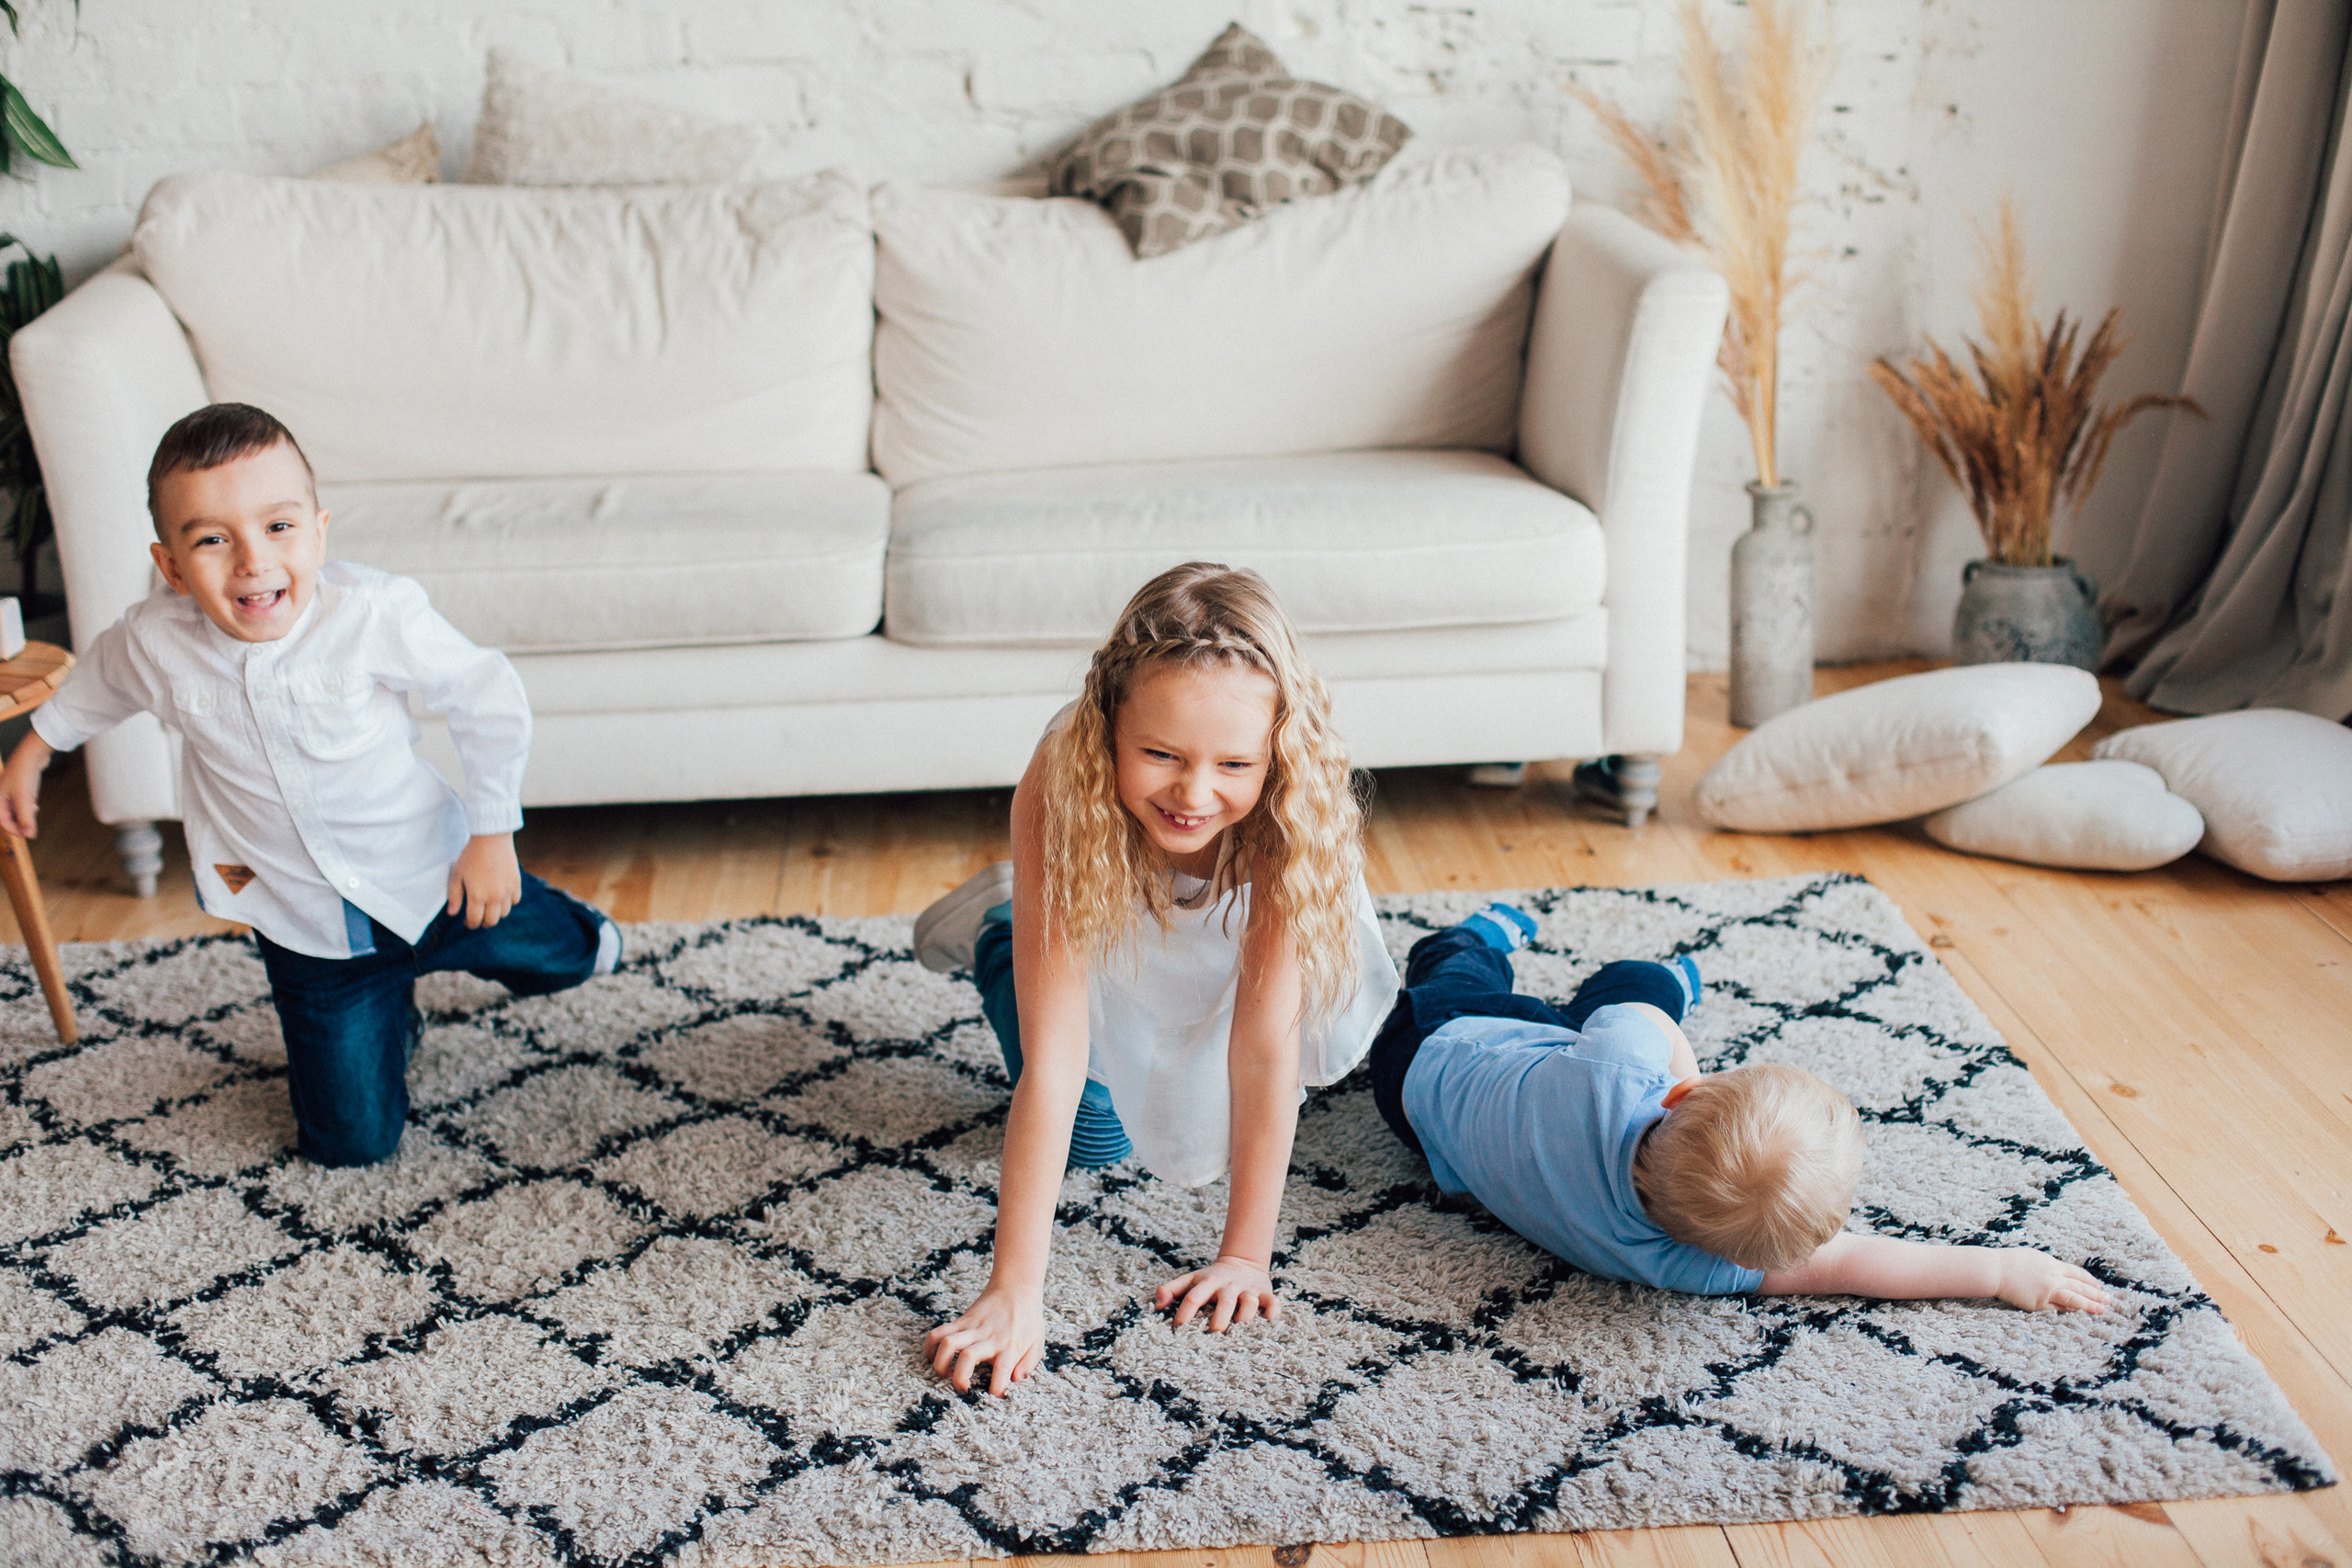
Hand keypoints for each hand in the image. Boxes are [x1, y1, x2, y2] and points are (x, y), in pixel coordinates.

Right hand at [0, 733, 53, 839]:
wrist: (33, 753)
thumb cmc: (24, 773)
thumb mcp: (25, 798)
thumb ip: (26, 818)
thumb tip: (29, 836)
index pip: (3, 822)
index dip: (15, 830)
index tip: (29, 835)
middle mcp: (2, 796)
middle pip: (10, 817)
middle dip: (21, 823)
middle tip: (33, 827)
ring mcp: (12, 792)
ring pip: (17, 811)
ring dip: (26, 815)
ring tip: (34, 810)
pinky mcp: (21, 789)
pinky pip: (22, 804)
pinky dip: (29, 807)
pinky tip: (35, 805)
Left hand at [446, 833, 521, 928]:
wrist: (492, 839)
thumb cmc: (471, 856)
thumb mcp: (457, 875)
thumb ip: (454, 896)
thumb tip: (452, 913)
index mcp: (477, 895)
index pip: (475, 920)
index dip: (469, 924)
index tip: (466, 922)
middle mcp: (494, 896)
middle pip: (491, 921)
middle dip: (483, 923)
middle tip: (478, 917)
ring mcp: (507, 891)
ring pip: (504, 914)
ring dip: (495, 913)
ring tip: (488, 907)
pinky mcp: (516, 883)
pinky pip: (514, 901)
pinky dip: (507, 903)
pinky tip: (500, 896)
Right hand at [923, 1283, 1044, 1396]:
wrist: (1016, 1286)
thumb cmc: (1028, 1318)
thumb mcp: (1037, 1341)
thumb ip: (1029, 1363)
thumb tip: (1016, 1380)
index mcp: (1010, 1346)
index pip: (1002, 1371)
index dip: (996, 1389)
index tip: (993, 1397)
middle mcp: (990, 1337)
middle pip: (968, 1357)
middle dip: (959, 1379)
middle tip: (962, 1389)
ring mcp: (973, 1327)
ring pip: (948, 1343)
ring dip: (940, 1363)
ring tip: (944, 1374)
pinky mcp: (962, 1320)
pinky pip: (939, 1332)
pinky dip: (929, 1346)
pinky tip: (932, 1357)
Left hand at [1155, 1254, 1281, 1332]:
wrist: (1242, 1263)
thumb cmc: (1211, 1279)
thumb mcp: (1190, 1280)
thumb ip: (1170, 1290)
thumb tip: (1156, 1306)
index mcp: (1208, 1283)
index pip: (1194, 1296)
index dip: (1185, 1312)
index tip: (1178, 1329)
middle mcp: (1229, 1286)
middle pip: (1225, 1302)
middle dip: (1219, 1319)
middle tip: (1213, 1334)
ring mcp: (1248, 1290)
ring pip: (1250, 1303)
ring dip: (1246, 1317)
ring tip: (1239, 1332)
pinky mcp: (1266, 1295)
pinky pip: (1273, 1303)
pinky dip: (1273, 1313)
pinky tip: (1268, 1324)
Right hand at [1992, 1248, 2108, 1312]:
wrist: (1994, 1270)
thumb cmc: (2011, 1261)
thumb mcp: (2035, 1258)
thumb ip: (2051, 1267)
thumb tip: (2063, 1276)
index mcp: (2052, 1265)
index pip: (2078, 1274)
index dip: (2091, 1281)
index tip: (2100, 1287)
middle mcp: (2053, 1278)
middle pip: (2080, 1287)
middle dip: (2096, 1294)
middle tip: (2109, 1300)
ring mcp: (2046, 1292)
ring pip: (2073, 1299)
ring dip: (2089, 1305)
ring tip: (2101, 1310)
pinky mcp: (2037, 1304)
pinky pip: (2056, 1308)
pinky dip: (2067, 1310)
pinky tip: (2076, 1312)